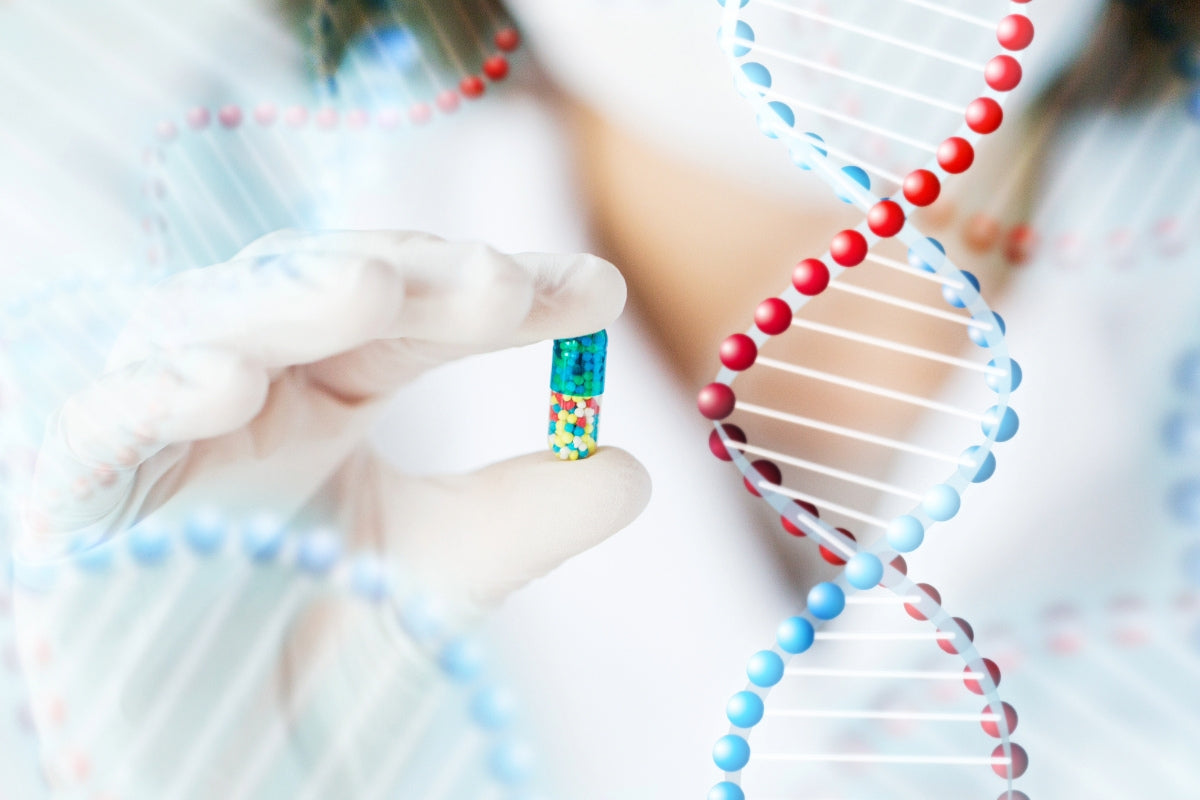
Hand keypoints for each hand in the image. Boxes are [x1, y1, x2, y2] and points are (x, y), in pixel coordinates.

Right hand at [12, 230, 650, 796]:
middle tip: (501, 282)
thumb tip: (631, 470)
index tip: (597, 290)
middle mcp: (254, 387)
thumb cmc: (320, 642)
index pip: (420, 315)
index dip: (500, 293)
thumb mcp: (442, 574)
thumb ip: (525, 518)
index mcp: (333, 389)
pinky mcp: (82, 494)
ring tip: (371, 290)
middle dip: (410, 277)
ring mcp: (166, 429)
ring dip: (287, 301)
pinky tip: (228, 384)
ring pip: (210, 326)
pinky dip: (158, 395)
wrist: (225, 754)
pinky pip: (103, 428)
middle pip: (322, 290)